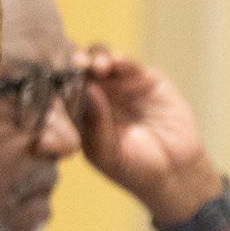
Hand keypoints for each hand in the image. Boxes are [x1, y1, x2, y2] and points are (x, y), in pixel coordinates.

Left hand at [75, 43, 223, 224]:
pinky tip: (116, 64)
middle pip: (81, 68)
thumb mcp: (106, 153)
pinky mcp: (146, 80)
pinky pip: (131, 65)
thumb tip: (88, 89)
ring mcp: (122, 85)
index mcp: (81, 112)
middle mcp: (98, 95)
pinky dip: (123, 61)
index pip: (64, 90)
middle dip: (77, 62)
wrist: (173, 173)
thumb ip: (96, 124)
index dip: (60, 81)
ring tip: (98, 67)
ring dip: (97, 58)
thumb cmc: (133, 168)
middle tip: (76, 64)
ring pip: (103, 59)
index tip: (56, 79)